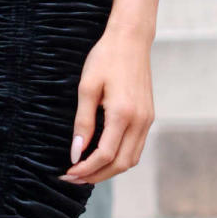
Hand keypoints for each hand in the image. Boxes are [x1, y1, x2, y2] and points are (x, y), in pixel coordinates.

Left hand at [60, 23, 154, 184]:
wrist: (131, 39)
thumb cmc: (105, 58)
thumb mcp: (87, 87)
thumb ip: (82, 122)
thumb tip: (76, 152)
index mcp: (123, 114)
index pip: (104, 155)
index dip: (85, 168)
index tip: (67, 173)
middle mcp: (140, 121)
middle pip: (121, 164)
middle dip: (96, 176)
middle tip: (73, 178)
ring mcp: (147, 120)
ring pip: (131, 159)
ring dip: (109, 171)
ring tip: (86, 171)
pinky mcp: (149, 117)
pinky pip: (136, 147)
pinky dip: (120, 158)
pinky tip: (103, 156)